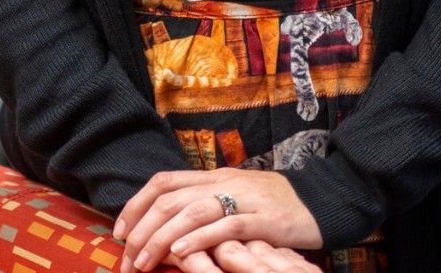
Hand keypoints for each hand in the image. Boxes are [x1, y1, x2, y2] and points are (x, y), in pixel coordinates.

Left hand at [114, 168, 322, 272]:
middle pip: (171, 198)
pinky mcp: (264, 219)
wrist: (321, 201)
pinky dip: (199, 239)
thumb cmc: (274, 208)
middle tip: (127, 260)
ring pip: (192, 211)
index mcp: (214, 177)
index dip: (136, 205)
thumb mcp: (236, 200)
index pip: (164, 182)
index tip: (119, 233)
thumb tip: (167, 231)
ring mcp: (244, 199)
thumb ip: (206, 209)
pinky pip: (226, 226)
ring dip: (162, 238)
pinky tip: (181, 255)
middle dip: (142, 229)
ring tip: (144, 263)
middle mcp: (224, 182)